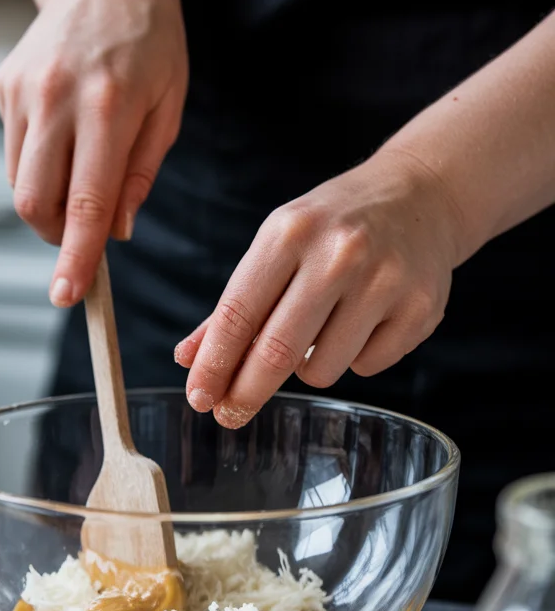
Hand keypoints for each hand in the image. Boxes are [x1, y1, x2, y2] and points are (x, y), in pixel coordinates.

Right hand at [0, 0, 187, 305]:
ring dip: (49, 204)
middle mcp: (58, 98)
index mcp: (109, 106)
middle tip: (81, 243)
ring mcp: (24, 91)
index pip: (86, 202)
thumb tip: (117, 232)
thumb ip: (141, 174)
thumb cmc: (151, 44)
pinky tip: (66, 138)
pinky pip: (16, 153)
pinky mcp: (5, 86)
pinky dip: (40, 168)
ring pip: (21, 183)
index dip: (76, 255)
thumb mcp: (170, 109)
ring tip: (82, 175)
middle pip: (37, 203)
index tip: (69, 295)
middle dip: (55, 239)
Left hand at [176, 148, 466, 425]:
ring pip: (321, 369)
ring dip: (311, 366)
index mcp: (290, 232)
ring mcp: (384, 281)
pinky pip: (366, 367)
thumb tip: (188, 360)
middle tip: (230, 414)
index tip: (200, 398)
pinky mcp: (419, 308)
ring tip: (326, 326)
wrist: (422, 195)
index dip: (214, 364)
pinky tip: (367, 320)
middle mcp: (338, 254)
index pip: (238, 313)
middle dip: (246, 392)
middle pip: (276, 352)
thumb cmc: (335, 226)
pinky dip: (357, 356)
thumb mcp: (278, 245)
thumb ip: (233, 306)